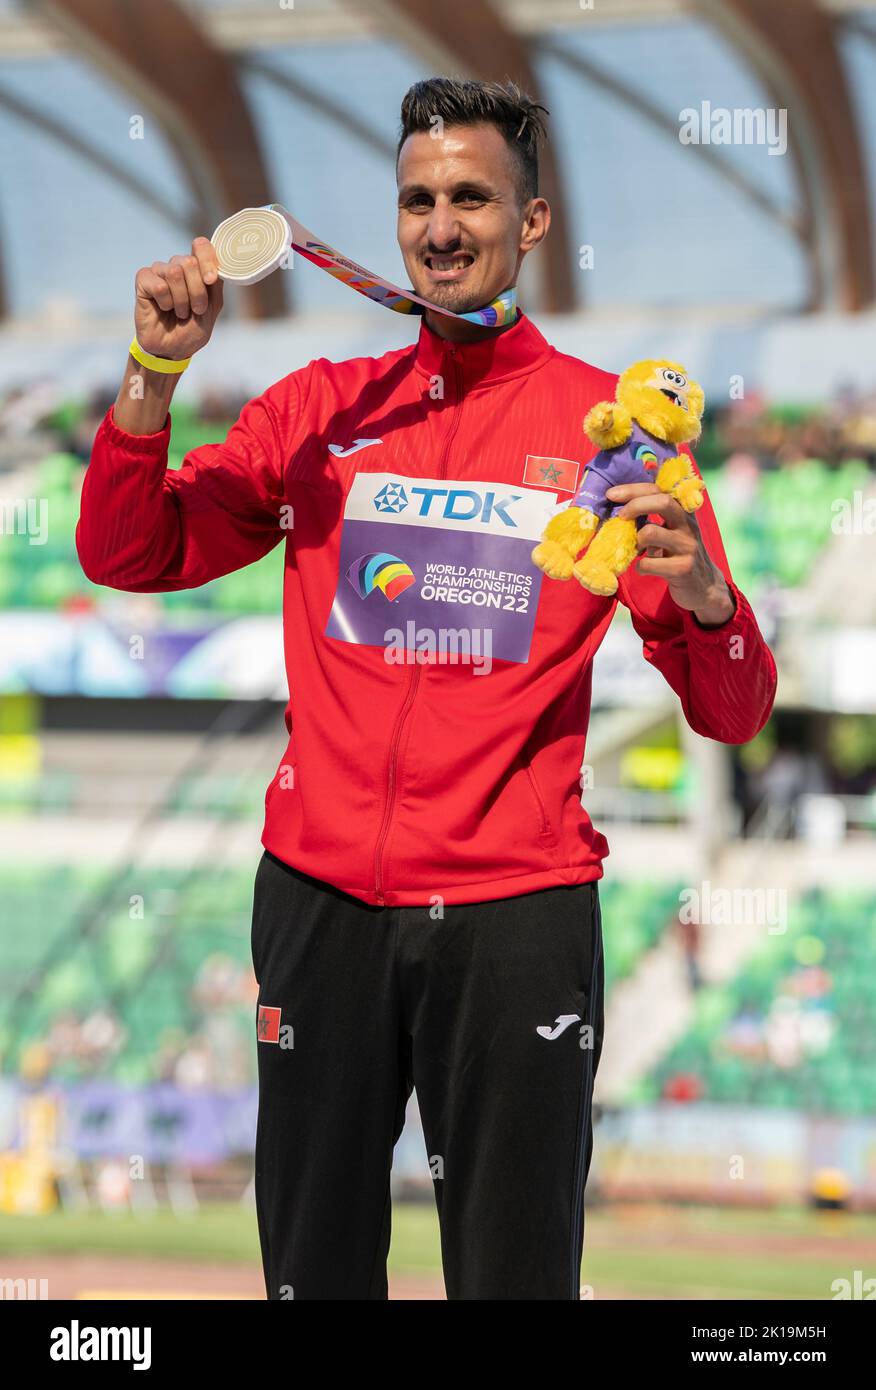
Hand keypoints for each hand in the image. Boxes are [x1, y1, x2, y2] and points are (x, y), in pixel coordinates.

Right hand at [133, 236, 223, 361]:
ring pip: (174, 273)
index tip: (210, 281)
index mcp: (196, 269)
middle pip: (189, 262)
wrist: (171, 350)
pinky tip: (163, 308)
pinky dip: (165, 302)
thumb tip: (213, 266)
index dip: (207, 259)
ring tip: (179, 312)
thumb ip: (215, 284)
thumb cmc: (191, 329)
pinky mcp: (143, 279)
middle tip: (195, 310)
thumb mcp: (212, 308)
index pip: (201, 245)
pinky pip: (159, 285)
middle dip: (197, 292)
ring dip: (182, 300)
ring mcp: (160, 271)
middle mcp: (177, 266)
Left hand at [605, 482, 735, 625]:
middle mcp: (688, 525)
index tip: (611, 494)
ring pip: (650, 533)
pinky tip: (644, 569)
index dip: (634, 488)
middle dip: (636, 505)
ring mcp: (687, 546)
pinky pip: (648, 563)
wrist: (704, 586)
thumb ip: (655, 515)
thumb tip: (620, 503)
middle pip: (663, 502)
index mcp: (683, 511)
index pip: (660, 489)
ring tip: (637, 550)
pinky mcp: (683, 568)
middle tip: (620, 516)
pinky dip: (639, 567)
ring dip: (635, 541)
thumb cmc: (678, 553)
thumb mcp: (672, 529)